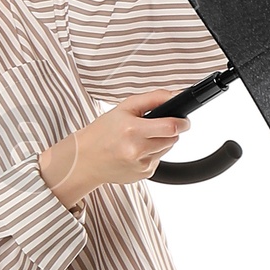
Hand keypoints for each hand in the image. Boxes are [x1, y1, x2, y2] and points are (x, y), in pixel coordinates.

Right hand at [37, 89, 190, 206]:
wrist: (85, 159)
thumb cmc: (103, 131)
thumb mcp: (125, 107)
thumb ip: (154, 98)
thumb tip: (177, 94)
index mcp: (132, 130)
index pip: (171, 127)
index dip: (182, 122)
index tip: (184, 120)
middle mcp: (137, 150)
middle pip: (173, 138)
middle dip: (170, 131)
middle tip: (156, 126)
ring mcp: (141, 165)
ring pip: (167, 149)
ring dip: (161, 142)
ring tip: (141, 138)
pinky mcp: (144, 175)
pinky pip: (159, 160)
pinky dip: (152, 154)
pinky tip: (136, 151)